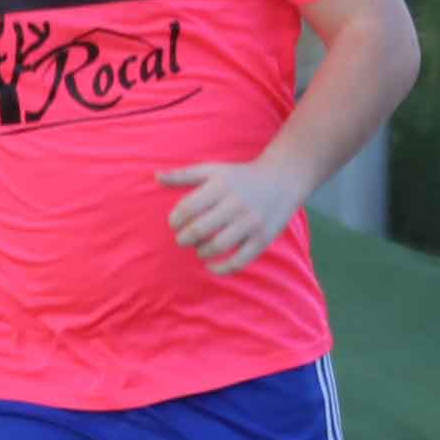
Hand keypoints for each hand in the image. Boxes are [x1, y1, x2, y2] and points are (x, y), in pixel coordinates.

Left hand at [156, 158, 313, 278]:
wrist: (283, 179)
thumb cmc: (241, 176)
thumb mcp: (213, 170)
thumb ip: (184, 175)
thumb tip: (156, 176)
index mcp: (220, 186)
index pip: (187, 208)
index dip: (175, 220)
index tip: (175, 223)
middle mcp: (236, 204)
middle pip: (199, 229)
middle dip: (184, 238)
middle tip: (183, 238)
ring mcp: (251, 223)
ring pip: (217, 246)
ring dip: (201, 251)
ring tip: (199, 248)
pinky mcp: (263, 238)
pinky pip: (239, 261)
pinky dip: (221, 269)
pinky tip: (211, 266)